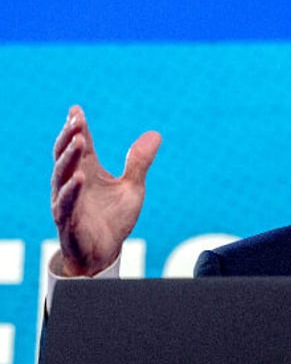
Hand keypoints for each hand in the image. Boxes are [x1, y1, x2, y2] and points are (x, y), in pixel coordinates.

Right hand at [51, 106, 160, 275]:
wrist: (104, 253)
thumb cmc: (113, 219)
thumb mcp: (132, 187)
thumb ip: (139, 162)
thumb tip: (155, 134)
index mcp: (87, 171)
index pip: (79, 144)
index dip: (77, 127)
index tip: (77, 110)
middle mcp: (73, 183)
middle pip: (65, 155)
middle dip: (69, 136)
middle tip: (76, 120)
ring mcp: (67, 201)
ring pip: (61, 175)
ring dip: (69, 158)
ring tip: (78, 141)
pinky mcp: (68, 221)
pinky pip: (66, 203)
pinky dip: (71, 190)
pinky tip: (79, 177)